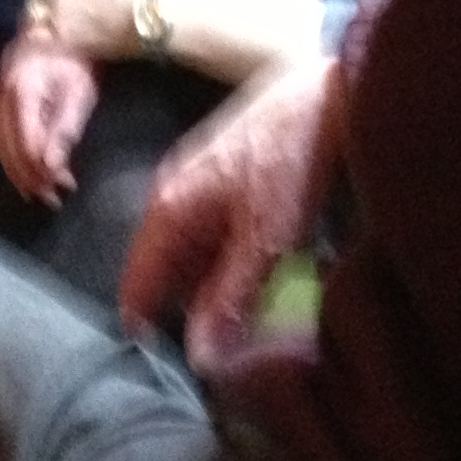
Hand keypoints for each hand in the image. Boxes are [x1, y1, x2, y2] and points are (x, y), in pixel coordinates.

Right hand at [0, 36, 99, 202]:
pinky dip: (9, 153)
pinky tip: (22, 167)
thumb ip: (64, 131)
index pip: (26, 142)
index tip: (60, 188)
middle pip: (8, 146)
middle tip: (49, 198)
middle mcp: (3, 94)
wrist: (63, 25)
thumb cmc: (77, 59)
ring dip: (16, 169)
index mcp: (22, 91)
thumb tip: (51, 166)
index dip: (40, 170)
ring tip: (35, 191)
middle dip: (28, 176)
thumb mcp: (80, 94)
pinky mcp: (1, 94)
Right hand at [118, 53, 343, 372]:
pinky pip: (217, 236)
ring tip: (255, 319)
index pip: (135, 283)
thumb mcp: (264, 239)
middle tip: (229, 352)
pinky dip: (235, 262)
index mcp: (167, 210)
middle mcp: (172, 196)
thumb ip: (229, 298)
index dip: (148, 328)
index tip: (171, 368)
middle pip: (167, 272)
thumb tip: (199, 360)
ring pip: (195, 255)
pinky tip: (270, 276)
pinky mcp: (228, 179)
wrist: (325, 91)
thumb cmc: (289, 161)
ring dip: (218, 287)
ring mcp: (199, 185)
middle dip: (191, 311)